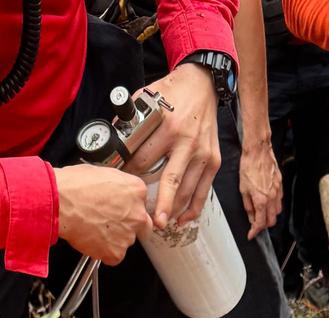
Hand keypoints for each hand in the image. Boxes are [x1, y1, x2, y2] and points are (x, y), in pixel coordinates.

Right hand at [55, 164, 152, 263]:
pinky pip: (114, 256)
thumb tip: (116, 193)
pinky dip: (104, 252)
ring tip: (94, 229)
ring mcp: (128, 235)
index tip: (119, 210)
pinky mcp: (116, 252)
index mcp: (136, 190)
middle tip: (110, 224)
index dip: (128, 208)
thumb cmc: (75, 186)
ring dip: (114, 239)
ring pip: (126, 241)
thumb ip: (118, 187)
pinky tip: (91, 239)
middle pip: (141, 226)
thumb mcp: (103, 173)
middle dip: (129, 226)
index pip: (141, 204)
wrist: (61, 203)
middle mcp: (137, 214)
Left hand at [130, 64, 221, 229]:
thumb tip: (115, 142)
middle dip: (159, 205)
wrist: (202, 84)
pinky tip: (181, 218)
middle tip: (149, 223)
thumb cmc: (173, 92)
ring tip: (161, 223)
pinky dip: (193, 208)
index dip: (132, 177)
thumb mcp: (147, 98)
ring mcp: (202, 153)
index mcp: (168, 127)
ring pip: (186, 191)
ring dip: (173, 210)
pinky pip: (202, 191)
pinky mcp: (213, 160)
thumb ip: (131, 120)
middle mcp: (187, 142)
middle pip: (170, 181)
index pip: (144, 160)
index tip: (125, 187)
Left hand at [239, 136, 282, 236]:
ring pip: (277, 212)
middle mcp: (271, 198)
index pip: (260, 223)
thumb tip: (251, 217)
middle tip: (255, 224)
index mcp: (261, 200)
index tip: (251, 234)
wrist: (258, 151)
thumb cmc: (248, 166)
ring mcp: (277, 191)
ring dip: (270, 216)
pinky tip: (268, 202)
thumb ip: (248, 206)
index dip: (254, 231)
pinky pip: (279, 200)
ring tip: (261, 213)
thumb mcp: (243, 189)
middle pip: (271, 221)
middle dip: (263, 225)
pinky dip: (274, 205)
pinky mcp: (280, 184)